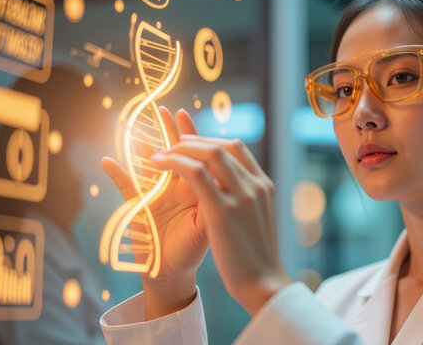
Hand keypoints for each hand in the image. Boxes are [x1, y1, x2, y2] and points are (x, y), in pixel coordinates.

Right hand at [101, 107, 208, 318]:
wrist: (172, 272)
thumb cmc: (194, 249)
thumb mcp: (209, 227)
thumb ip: (215, 205)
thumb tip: (225, 184)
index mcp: (198, 187)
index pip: (197, 156)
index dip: (192, 136)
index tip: (187, 116)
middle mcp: (176, 186)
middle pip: (173, 153)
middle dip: (168, 131)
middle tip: (163, 109)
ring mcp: (155, 194)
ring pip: (147, 164)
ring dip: (141, 147)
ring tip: (133, 128)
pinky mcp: (137, 207)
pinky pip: (126, 187)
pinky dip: (117, 174)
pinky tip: (108, 161)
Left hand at [150, 134, 291, 315]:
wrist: (263, 283)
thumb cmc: (258, 259)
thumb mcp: (258, 222)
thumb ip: (248, 203)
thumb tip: (236, 195)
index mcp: (264, 186)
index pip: (238, 149)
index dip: (212, 140)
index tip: (193, 142)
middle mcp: (255, 185)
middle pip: (223, 145)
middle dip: (195, 139)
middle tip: (173, 143)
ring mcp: (241, 195)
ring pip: (209, 153)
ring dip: (182, 147)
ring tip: (160, 153)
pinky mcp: (222, 209)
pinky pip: (195, 173)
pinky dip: (175, 162)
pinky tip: (158, 163)